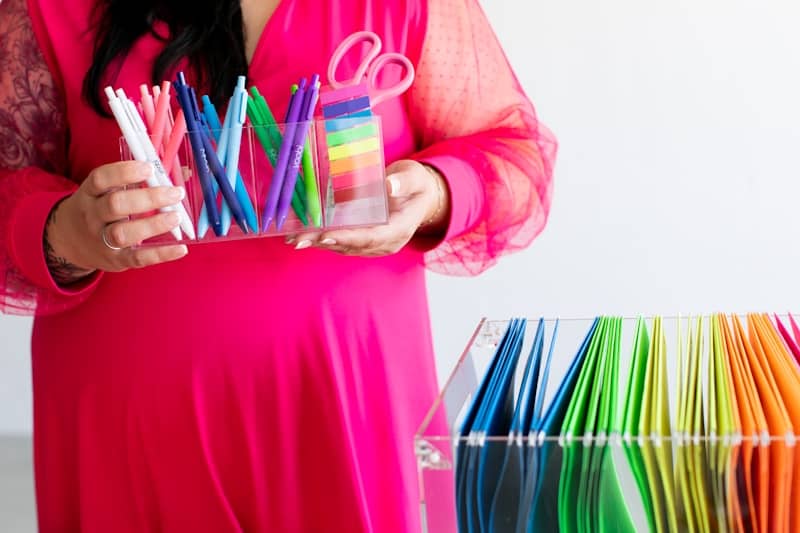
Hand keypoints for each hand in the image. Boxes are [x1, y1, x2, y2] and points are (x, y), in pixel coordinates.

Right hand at [44, 161, 189, 281]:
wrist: (70, 242)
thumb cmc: (100, 209)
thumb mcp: (105, 192)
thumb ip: (136, 181)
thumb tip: (184, 172)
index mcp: (90, 193)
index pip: (101, 179)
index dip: (124, 172)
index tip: (149, 168)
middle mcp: (92, 216)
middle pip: (115, 205)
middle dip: (148, 198)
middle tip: (175, 193)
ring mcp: (101, 240)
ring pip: (123, 233)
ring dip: (153, 225)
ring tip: (176, 217)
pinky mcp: (115, 260)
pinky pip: (137, 258)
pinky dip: (161, 254)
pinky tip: (180, 248)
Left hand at [287, 159, 448, 255]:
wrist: (418, 196)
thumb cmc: (415, 184)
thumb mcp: (414, 177)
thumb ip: (403, 181)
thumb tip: (389, 185)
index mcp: (400, 229)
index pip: (372, 237)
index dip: (349, 237)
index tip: (327, 235)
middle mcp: (386, 242)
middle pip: (352, 245)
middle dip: (324, 242)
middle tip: (299, 239)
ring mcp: (374, 244)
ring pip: (344, 246)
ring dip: (318, 242)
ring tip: (294, 238)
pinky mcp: (363, 240)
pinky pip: (342, 241)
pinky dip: (321, 237)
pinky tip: (302, 233)